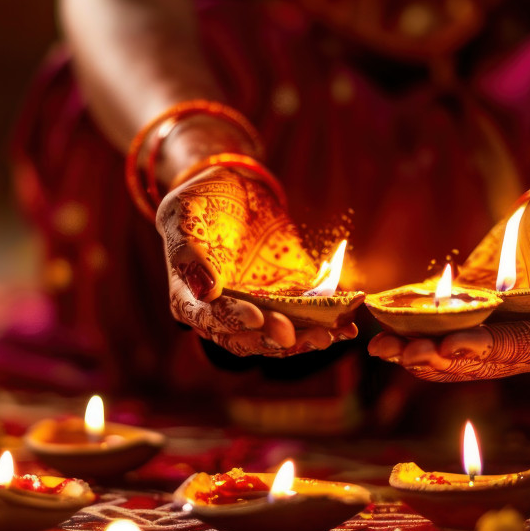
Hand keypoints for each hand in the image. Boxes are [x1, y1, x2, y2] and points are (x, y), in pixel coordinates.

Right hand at [157, 166, 357, 356]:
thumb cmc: (199, 200)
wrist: (234, 190)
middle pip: (247, 338)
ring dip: (304, 340)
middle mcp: (224, 312)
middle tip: (293, 333)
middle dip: (272, 339)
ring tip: (329, 335)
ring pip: (279, 337)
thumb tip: (204, 290)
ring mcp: (258, 309)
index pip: (210, 318)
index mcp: (190, 298)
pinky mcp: (287, 300)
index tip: (257, 317)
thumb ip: (187, 252)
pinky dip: (326, 324)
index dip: (232, 320)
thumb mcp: (183, 214)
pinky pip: (306, 319)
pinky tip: (346, 325)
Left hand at [368, 190, 529, 380]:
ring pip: (449, 349)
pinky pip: (436, 325)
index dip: (480, 349)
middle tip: (404, 351)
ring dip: (415, 351)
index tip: (448, 346)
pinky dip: (409, 327)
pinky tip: (381, 328)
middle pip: (475, 358)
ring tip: (382, 347)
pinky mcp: (470, 312)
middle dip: (437, 356)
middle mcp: (521, 344)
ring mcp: (491, 330)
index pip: (514, 348)